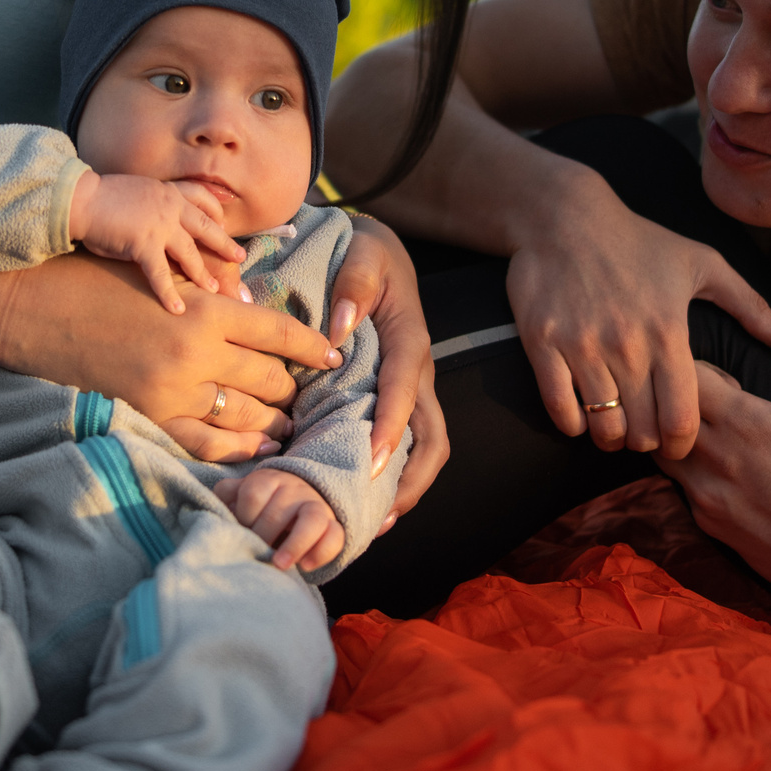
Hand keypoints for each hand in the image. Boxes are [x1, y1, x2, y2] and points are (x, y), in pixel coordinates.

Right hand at [0, 252, 331, 454]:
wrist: (40, 306)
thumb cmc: (103, 279)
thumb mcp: (166, 277)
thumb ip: (213, 297)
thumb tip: (258, 315)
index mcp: (205, 307)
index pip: (278, 331)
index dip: (311, 346)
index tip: (334, 356)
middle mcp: (197, 351)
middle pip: (268, 378)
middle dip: (293, 389)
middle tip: (308, 394)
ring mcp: (174, 388)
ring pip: (245, 413)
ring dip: (272, 420)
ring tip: (290, 424)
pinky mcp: (152, 411)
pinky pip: (206, 439)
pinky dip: (236, 447)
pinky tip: (256, 447)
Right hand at [69, 170, 244, 314]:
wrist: (79, 198)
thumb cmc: (101, 198)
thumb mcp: (137, 191)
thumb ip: (154, 203)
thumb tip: (158, 217)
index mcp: (167, 191)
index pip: (202, 198)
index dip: (216, 213)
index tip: (224, 224)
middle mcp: (169, 205)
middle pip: (206, 226)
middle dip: (224, 243)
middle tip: (240, 257)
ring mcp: (158, 224)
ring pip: (189, 252)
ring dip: (203, 273)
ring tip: (215, 290)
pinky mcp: (143, 243)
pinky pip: (161, 273)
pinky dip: (169, 293)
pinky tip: (177, 309)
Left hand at [211, 467, 344, 572]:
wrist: (300, 497)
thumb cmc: (262, 504)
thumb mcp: (242, 494)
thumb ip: (227, 497)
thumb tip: (216, 510)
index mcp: (267, 480)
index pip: (253, 493)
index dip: (243, 517)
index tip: (239, 533)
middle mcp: (294, 489)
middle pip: (279, 511)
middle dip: (264, 536)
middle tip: (254, 553)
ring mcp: (316, 506)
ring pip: (312, 520)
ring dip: (295, 544)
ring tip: (280, 564)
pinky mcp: (333, 525)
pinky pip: (335, 536)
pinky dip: (321, 552)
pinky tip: (304, 566)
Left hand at [327, 216, 446, 514]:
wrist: (375, 247)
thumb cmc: (363, 251)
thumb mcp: (361, 252)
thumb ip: (352, 285)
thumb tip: (338, 330)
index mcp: (409, 341)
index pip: (404, 393)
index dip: (390, 431)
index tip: (370, 466)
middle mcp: (418, 372)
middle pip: (432, 438)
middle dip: (411, 482)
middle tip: (377, 517)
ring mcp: (413, 387)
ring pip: (425, 448)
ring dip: (407, 488)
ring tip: (374, 523)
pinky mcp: (401, 395)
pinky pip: (408, 441)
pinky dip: (394, 472)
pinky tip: (365, 497)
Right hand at [510, 173, 770, 456]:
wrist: (563, 216)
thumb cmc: (638, 240)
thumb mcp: (703, 263)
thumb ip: (751, 307)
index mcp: (669, 332)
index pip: (683, 418)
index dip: (683, 442)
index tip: (679, 439)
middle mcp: (626, 344)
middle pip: (643, 431)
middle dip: (648, 441)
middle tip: (646, 431)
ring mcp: (581, 345)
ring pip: (602, 427)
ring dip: (611, 436)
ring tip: (615, 426)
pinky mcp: (543, 344)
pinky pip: (559, 409)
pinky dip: (573, 423)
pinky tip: (582, 413)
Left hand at [652, 321, 770, 617]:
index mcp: (756, 425)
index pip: (689, 376)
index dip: (693, 365)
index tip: (719, 373)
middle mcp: (721, 458)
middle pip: (662, 409)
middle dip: (674, 397)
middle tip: (703, 401)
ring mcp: (706, 494)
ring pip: (659, 448)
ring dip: (672, 432)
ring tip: (707, 432)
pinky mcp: (705, 523)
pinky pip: (676, 483)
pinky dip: (686, 468)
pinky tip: (720, 469)